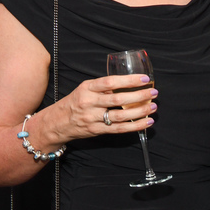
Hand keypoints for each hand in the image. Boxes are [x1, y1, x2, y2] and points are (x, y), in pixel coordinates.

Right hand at [36, 73, 154, 146]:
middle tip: (153, 93)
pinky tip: (147, 122)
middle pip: (118, 99)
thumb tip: (130, 83)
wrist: (55, 123)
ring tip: (153, 107)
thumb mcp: (84, 89)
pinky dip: (136, 126)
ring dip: (140, 111)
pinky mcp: (96, 130)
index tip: (145, 79)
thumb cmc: (75, 103)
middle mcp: (89, 102)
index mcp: (87, 88)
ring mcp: (92, 118)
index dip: (129, 80)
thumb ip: (103, 87)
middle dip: (139, 96)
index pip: (110, 82)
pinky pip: (119, 129)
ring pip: (120, 116)